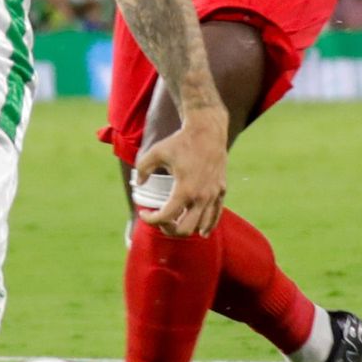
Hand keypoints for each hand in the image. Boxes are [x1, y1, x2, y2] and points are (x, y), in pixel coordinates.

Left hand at [134, 110, 226, 238]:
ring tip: (175, 219)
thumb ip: (143, 169)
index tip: (143, 213)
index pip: (165, 217)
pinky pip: (216, 216)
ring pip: (200, 227)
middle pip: (184, 230)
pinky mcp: (221, 190)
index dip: (150, 220)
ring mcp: (213, 195)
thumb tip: (140, 184)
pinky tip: (201, 231)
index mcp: (184, 189)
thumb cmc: (180, 141)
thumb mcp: (155, 152)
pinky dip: (207, 226)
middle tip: (160, 219)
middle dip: (168, 228)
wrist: (207, 130)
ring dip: (185, 227)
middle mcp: (201, 196)